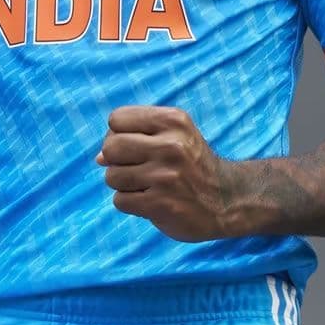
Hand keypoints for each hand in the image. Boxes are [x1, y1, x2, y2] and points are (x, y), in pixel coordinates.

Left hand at [96, 105, 242, 241]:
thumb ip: (134, 135)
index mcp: (172, 120)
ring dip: (122, 184)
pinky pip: (120, 200)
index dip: (117, 133)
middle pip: (110, 147)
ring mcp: (165, 177)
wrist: (228, 199)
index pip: (116, 119)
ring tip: (144, 185)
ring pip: (111, 176)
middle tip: (134, 167)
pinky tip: (149, 200)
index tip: (133, 145)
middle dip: (114, 160)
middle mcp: (170, 146)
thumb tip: (97, 157)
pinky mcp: (161, 205)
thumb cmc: (191, 162)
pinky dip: (129, 202)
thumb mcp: (173, 134)